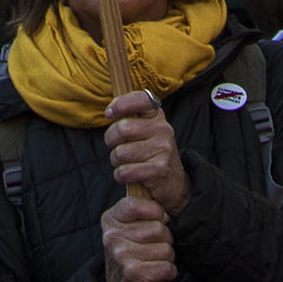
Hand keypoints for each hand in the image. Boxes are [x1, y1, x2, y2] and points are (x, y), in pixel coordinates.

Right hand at [98, 192, 174, 281]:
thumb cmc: (129, 254)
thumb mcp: (126, 228)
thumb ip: (141, 213)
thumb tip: (165, 214)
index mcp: (110, 220)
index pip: (135, 204)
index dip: (155, 211)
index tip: (158, 220)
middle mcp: (113, 237)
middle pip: (159, 228)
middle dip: (165, 240)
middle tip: (154, 248)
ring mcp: (122, 255)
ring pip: (166, 249)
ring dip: (167, 258)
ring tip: (154, 262)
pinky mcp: (134, 274)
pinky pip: (167, 267)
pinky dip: (169, 272)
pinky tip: (158, 274)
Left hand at [100, 88, 183, 208]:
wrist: (173, 182)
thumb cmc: (148, 152)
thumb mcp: (144, 131)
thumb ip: (129, 118)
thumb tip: (110, 112)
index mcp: (157, 116)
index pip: (142, 99)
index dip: (122, 103)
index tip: (109, 114)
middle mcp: (163, 129)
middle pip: (122, 128)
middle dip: (111, 140)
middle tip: (116, 147)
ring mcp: (163, 148)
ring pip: (120, 153)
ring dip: (116, 161)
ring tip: (125, 163)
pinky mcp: (160, 169)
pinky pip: (125, 171)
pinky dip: (120, 176)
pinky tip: (128, 176)